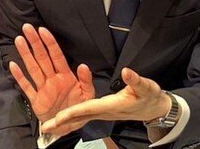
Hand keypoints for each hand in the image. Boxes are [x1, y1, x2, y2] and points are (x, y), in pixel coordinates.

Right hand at [8, 24, 94, 121]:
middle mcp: (52, 79)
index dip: (50, 43)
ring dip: (26, 54)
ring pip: (33, 68)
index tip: (43, 30)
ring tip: (19, 40)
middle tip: (27, 28)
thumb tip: (84, 65)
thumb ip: (86, 80)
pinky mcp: (36, 100)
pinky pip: (27, 87)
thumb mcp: (87, 95)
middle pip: (42, 58)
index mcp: (65, 76)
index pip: (56, 56)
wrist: (68, 128)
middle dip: (35, 42)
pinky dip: (20, 77)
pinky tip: (13, 66)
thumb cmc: (77, 109)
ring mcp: (43, 88)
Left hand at [40, 68, 172, 135]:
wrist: (155, 109)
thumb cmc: (150, 96)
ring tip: (47, 126)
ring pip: (79, 118)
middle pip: (79, 117)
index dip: (73, 112)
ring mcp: (102, 114)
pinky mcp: (102, 112)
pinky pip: (83, 116)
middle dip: (62, 123)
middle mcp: (104, 112)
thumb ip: (135, 80)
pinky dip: (70, 118)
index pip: (88, 109)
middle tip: (44, 128)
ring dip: (63, 122)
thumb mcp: (146, 87)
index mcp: (112, 106)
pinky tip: (61, 119)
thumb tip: (126, 71)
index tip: (58, 117)